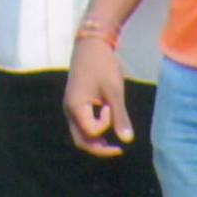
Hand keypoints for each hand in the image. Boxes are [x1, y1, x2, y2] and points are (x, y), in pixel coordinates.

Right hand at [64, 36, 135, 157]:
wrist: (90, 45)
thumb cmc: (102, 66)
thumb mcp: (114, 91)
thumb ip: (120, 116)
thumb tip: (128, 141)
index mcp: (76, 107)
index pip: (91, 131)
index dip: (105, 124)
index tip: (111, 106)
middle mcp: (69, 110)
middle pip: (80, 141)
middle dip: (98, 149)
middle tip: (118, 150)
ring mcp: (70, 107)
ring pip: (79, 134)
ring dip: (95, 141)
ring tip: (113, 144)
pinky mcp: (74, 103)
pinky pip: (81, 124)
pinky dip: (93, 130)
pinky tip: (106, 125)